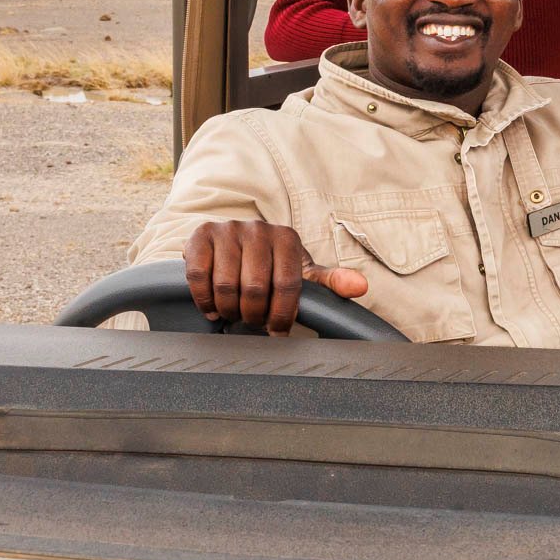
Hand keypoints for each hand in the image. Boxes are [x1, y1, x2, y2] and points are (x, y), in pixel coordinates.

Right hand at [183, 220, 367, 334]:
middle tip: (252, 321)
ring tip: (234, 312)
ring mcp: (228, 230)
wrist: (234, 244)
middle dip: (254, 315)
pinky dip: (205, 299)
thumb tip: (360, 287)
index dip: (281, 315)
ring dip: (229, 310)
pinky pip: (199, 276)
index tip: (277, 330)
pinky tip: (212, 306)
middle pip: (255, 288)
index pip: (288, 285)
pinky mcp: (201, 236)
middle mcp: (259, 229)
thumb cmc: (272, 264)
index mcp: (287, 238)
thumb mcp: (301, 272)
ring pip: (226, 285)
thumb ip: (330, 281)